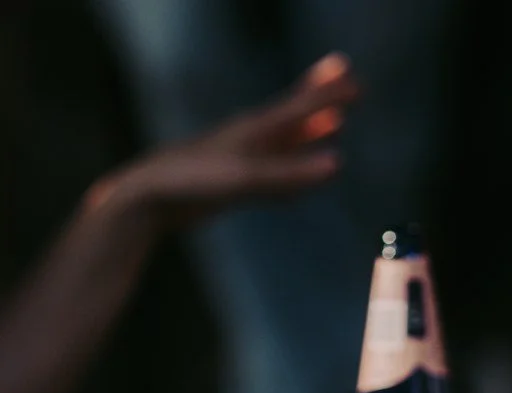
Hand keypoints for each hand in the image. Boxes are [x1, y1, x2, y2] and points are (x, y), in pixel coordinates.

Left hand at [88, 53, 359, 231]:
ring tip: (336, 121)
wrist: (153, 196)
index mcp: (257, 130)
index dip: (330, 95)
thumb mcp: (246, 179)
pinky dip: (297, 164)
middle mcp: (253, 137)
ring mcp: (245, 156)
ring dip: (313, 130)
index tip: (358, 83)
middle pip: (297, 112)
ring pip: (289, 139)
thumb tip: (337, 164)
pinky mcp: (237, 178)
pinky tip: (303, 170)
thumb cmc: (195, 181)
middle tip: (348, 77)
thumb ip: (291, 174)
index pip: (303, 107)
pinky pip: (278, 168)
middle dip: (323, 97)